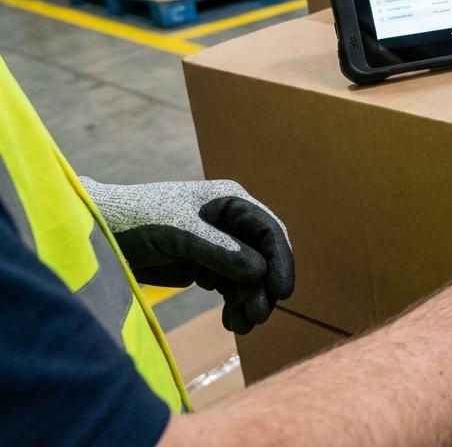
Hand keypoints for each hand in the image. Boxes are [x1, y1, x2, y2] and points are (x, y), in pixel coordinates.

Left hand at [80, 177, 294, 334]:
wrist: (94, 233)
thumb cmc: (133, 220)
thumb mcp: (178, 233)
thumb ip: (220, 251)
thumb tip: (260, 271)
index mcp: (230, 202)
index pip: (269, 231)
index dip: (280, 261)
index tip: (281, 294)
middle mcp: (230, 222)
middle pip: (263, 257)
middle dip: (262, 287)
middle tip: (257, 318)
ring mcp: (218, 244)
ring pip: (250, 276)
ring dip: (249, 300)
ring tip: (241, 326)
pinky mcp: (203, 265)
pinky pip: (231, 286)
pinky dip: (234, 304)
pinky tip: (230, 322)